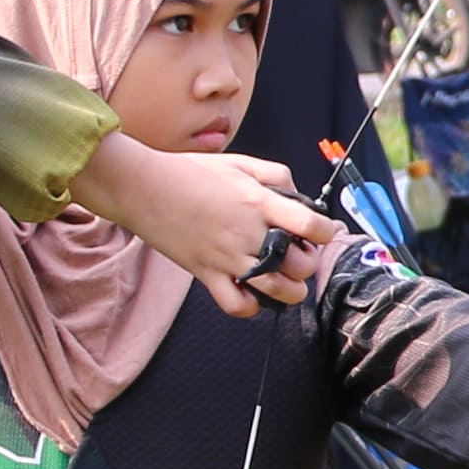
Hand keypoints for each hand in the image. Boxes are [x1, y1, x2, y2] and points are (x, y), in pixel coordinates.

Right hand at [72, 134, 339, 314]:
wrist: (142, 188)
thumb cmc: (189, 172)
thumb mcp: (240, 162)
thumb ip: (275, 175)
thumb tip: (298, 194)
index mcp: (259, 203)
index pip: (311, 225)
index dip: (326, 232)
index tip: (322, 232)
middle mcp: (248, 233)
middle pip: (299, 264)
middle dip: (308, 264)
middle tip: (299, 256)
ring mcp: (227, 257)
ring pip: (276, 290)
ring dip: (290, 291)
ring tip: (287, 282)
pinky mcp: (206, 274)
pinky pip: (235, 305)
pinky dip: (250, 306)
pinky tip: (252, 294)